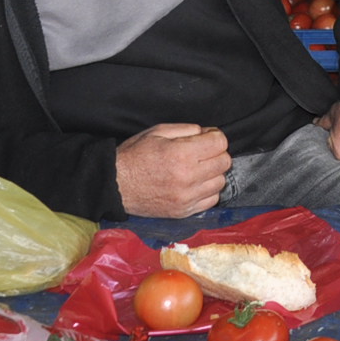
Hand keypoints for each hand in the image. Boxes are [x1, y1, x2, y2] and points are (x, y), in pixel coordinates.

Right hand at [114, 123, 231, 216]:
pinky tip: (195, 184)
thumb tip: (208, 133)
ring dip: (213, 173)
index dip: (215, 137)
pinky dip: (208, 191)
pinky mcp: (183, 211)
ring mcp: (186, 197)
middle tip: (202, 153)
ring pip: (220, 182)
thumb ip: (187, 129)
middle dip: (216, 153)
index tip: (207, 138)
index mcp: (181, 154)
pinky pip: (211, 200)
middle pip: (224, 162)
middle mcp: (188, 177)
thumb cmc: (134, 156)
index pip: (220, 143)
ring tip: (197, 169)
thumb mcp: (157, 131)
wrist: (115, 185)